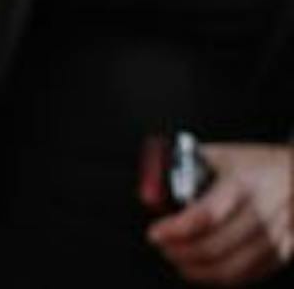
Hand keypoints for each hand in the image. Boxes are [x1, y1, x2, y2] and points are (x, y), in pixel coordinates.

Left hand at [150, 144, 292, 284]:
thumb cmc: (256, 164)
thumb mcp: (220, 155)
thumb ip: (182, 166)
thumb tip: (150, 188)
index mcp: (242, 185)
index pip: (205, 216)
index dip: (176, 230)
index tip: (155, 233)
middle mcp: (262, 213)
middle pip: (215, 247)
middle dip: (180, 252)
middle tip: (162, 246)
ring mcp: (276, 236)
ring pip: (233, 268)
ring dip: (197, 270)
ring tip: (177, 259)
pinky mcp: (284, 251)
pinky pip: (250, 274)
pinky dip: (222, 277)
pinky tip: (203, 269)